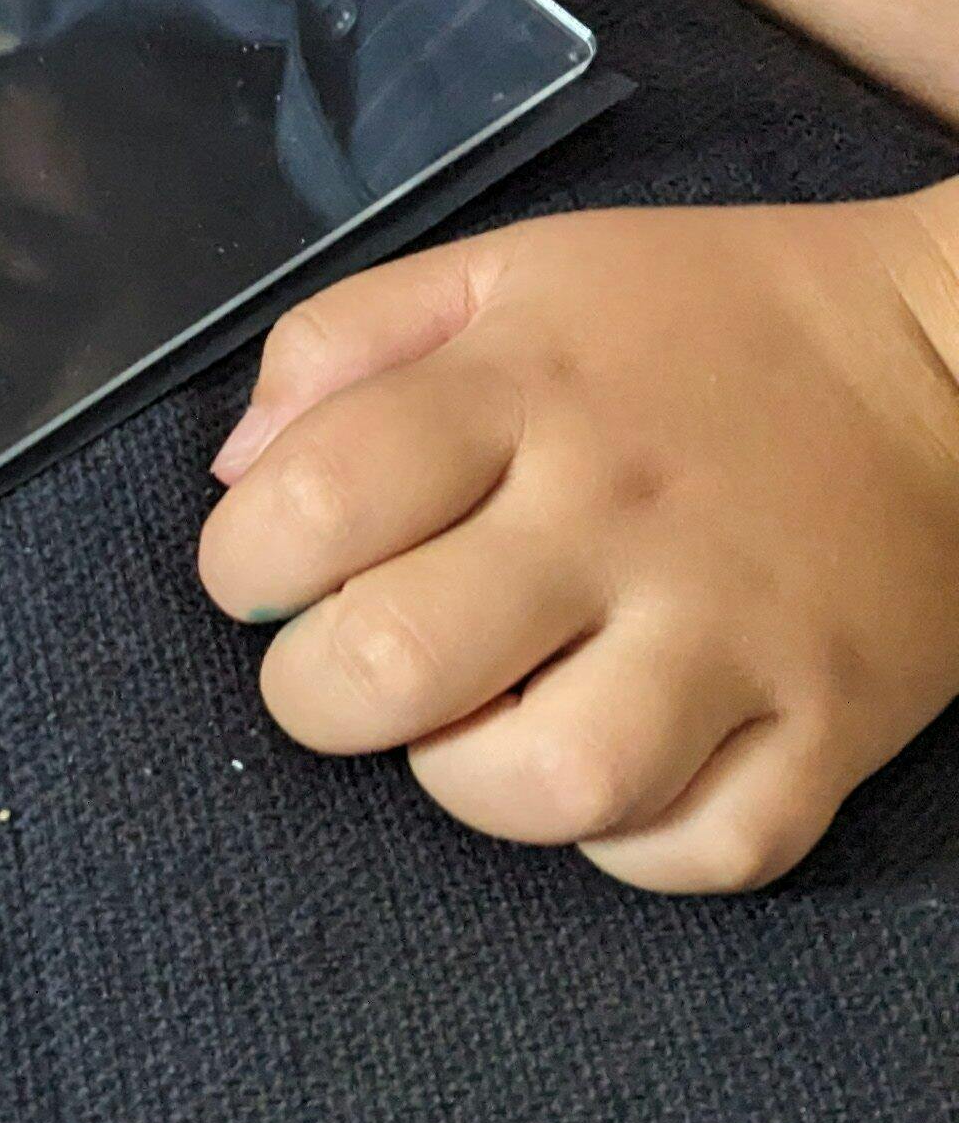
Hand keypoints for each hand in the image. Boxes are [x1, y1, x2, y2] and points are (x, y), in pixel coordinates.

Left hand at [197, 193, 958, 889]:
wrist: (956, 356)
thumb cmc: (698, 322)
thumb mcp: (509, 271)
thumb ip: (342, 344)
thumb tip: (236, 476)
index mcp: (523, 385)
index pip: (315, 500)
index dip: (245, 564)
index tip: (269, 575)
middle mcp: (621, 511)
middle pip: (397, 665)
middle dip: (320, 694)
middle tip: (352, 668)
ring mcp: (736, 629)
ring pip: (549, 786)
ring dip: (469, 783)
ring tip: (478, 728)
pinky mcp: (835, 723)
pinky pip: (704, 851)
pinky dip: (636, 848)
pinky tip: (616, 777)